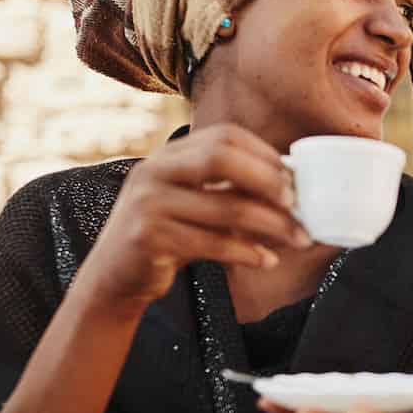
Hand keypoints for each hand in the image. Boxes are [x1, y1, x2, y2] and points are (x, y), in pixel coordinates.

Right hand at [76, 124, 310, 312]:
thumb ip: (228, 191)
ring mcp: (149, 203)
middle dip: (268, 180)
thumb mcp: (192, 204)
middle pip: (222, 158)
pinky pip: (213, 243)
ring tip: (299, 239)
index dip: (264, 154)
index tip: (293, 178)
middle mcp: (155, 171)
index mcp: (169, 155)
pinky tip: (267, 260)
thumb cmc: (166, 237)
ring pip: (226, 207)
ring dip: (272, 225)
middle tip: (296, 204)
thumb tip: (291, 191)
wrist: (114, 276)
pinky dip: (248, 252)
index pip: (224, 136)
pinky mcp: (149, 238)